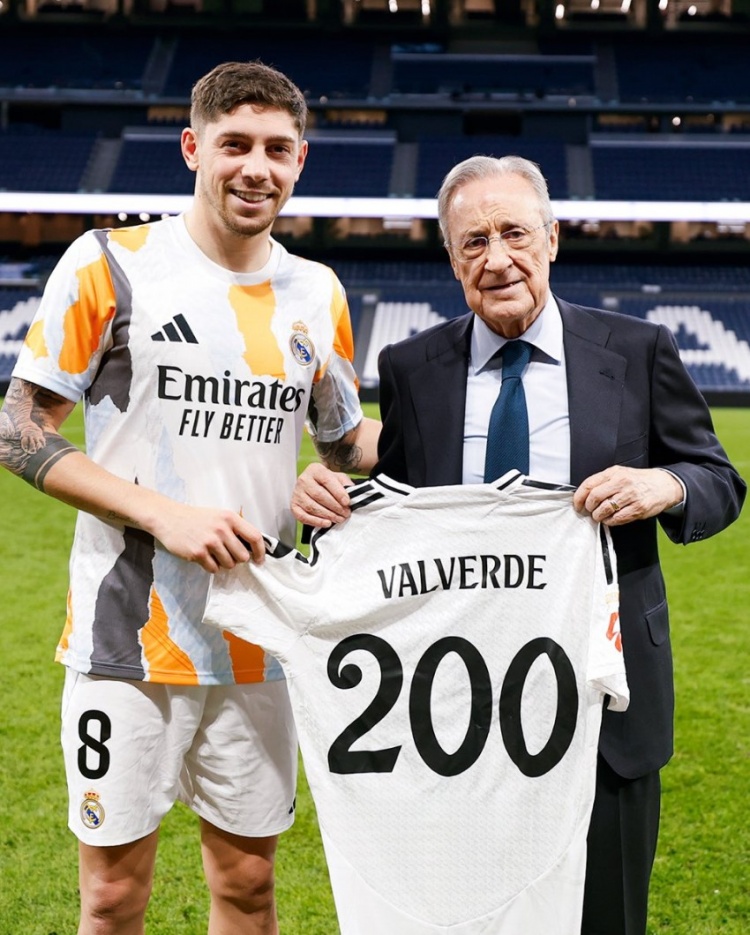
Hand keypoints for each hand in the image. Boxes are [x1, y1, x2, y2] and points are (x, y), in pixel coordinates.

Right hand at [150, 503, 265, 571]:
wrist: (168, 518)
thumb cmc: (196, 518)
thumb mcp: (219, 516)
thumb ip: (235, 528)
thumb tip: (252, 548)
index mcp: (230, 518)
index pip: (255, 537)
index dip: (260, 551)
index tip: (259, 559)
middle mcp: (222, 529)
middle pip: (243, 556)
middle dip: (237, 559)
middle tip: (228, 554)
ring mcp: (210, 542)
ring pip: (229, 565)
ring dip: (224, 563)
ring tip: (214, 554)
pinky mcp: (198, 553)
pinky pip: (214, 569)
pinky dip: (211, 567)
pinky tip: (204, 557)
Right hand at [292, 462, 353, 527]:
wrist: (314, 486)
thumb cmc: (328, 483)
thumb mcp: (338, 478)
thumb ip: (345, 483)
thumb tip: (352, 492)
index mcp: (315, 470)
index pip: (327, 480)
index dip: (338, 492)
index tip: (347, 502)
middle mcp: (303, 480)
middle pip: (319, 495)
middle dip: (335, 506)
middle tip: (346, 513)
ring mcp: (297, 493)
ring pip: (312, 506)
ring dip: (328, 515)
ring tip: (339, 518)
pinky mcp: (294, 506)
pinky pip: (303, 516)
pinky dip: (316, 521)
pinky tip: (327, 523)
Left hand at [573, 466, 683, 525]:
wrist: (664, 485)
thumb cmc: (638, 480)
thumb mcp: (620, 473)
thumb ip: (603, 482)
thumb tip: (584, 496)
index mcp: (614, 473)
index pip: (589, 484)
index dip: (579, 497)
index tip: (577, 505)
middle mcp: (622, 482)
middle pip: (595, 497)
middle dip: (589, 507)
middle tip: (590, 511)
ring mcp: (631, 496)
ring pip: (604, 510)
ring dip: (598, 516)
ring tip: (600, 516)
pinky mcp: (638, 508)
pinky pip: (617, 519)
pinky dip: (610, 521)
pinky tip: (611, 519)